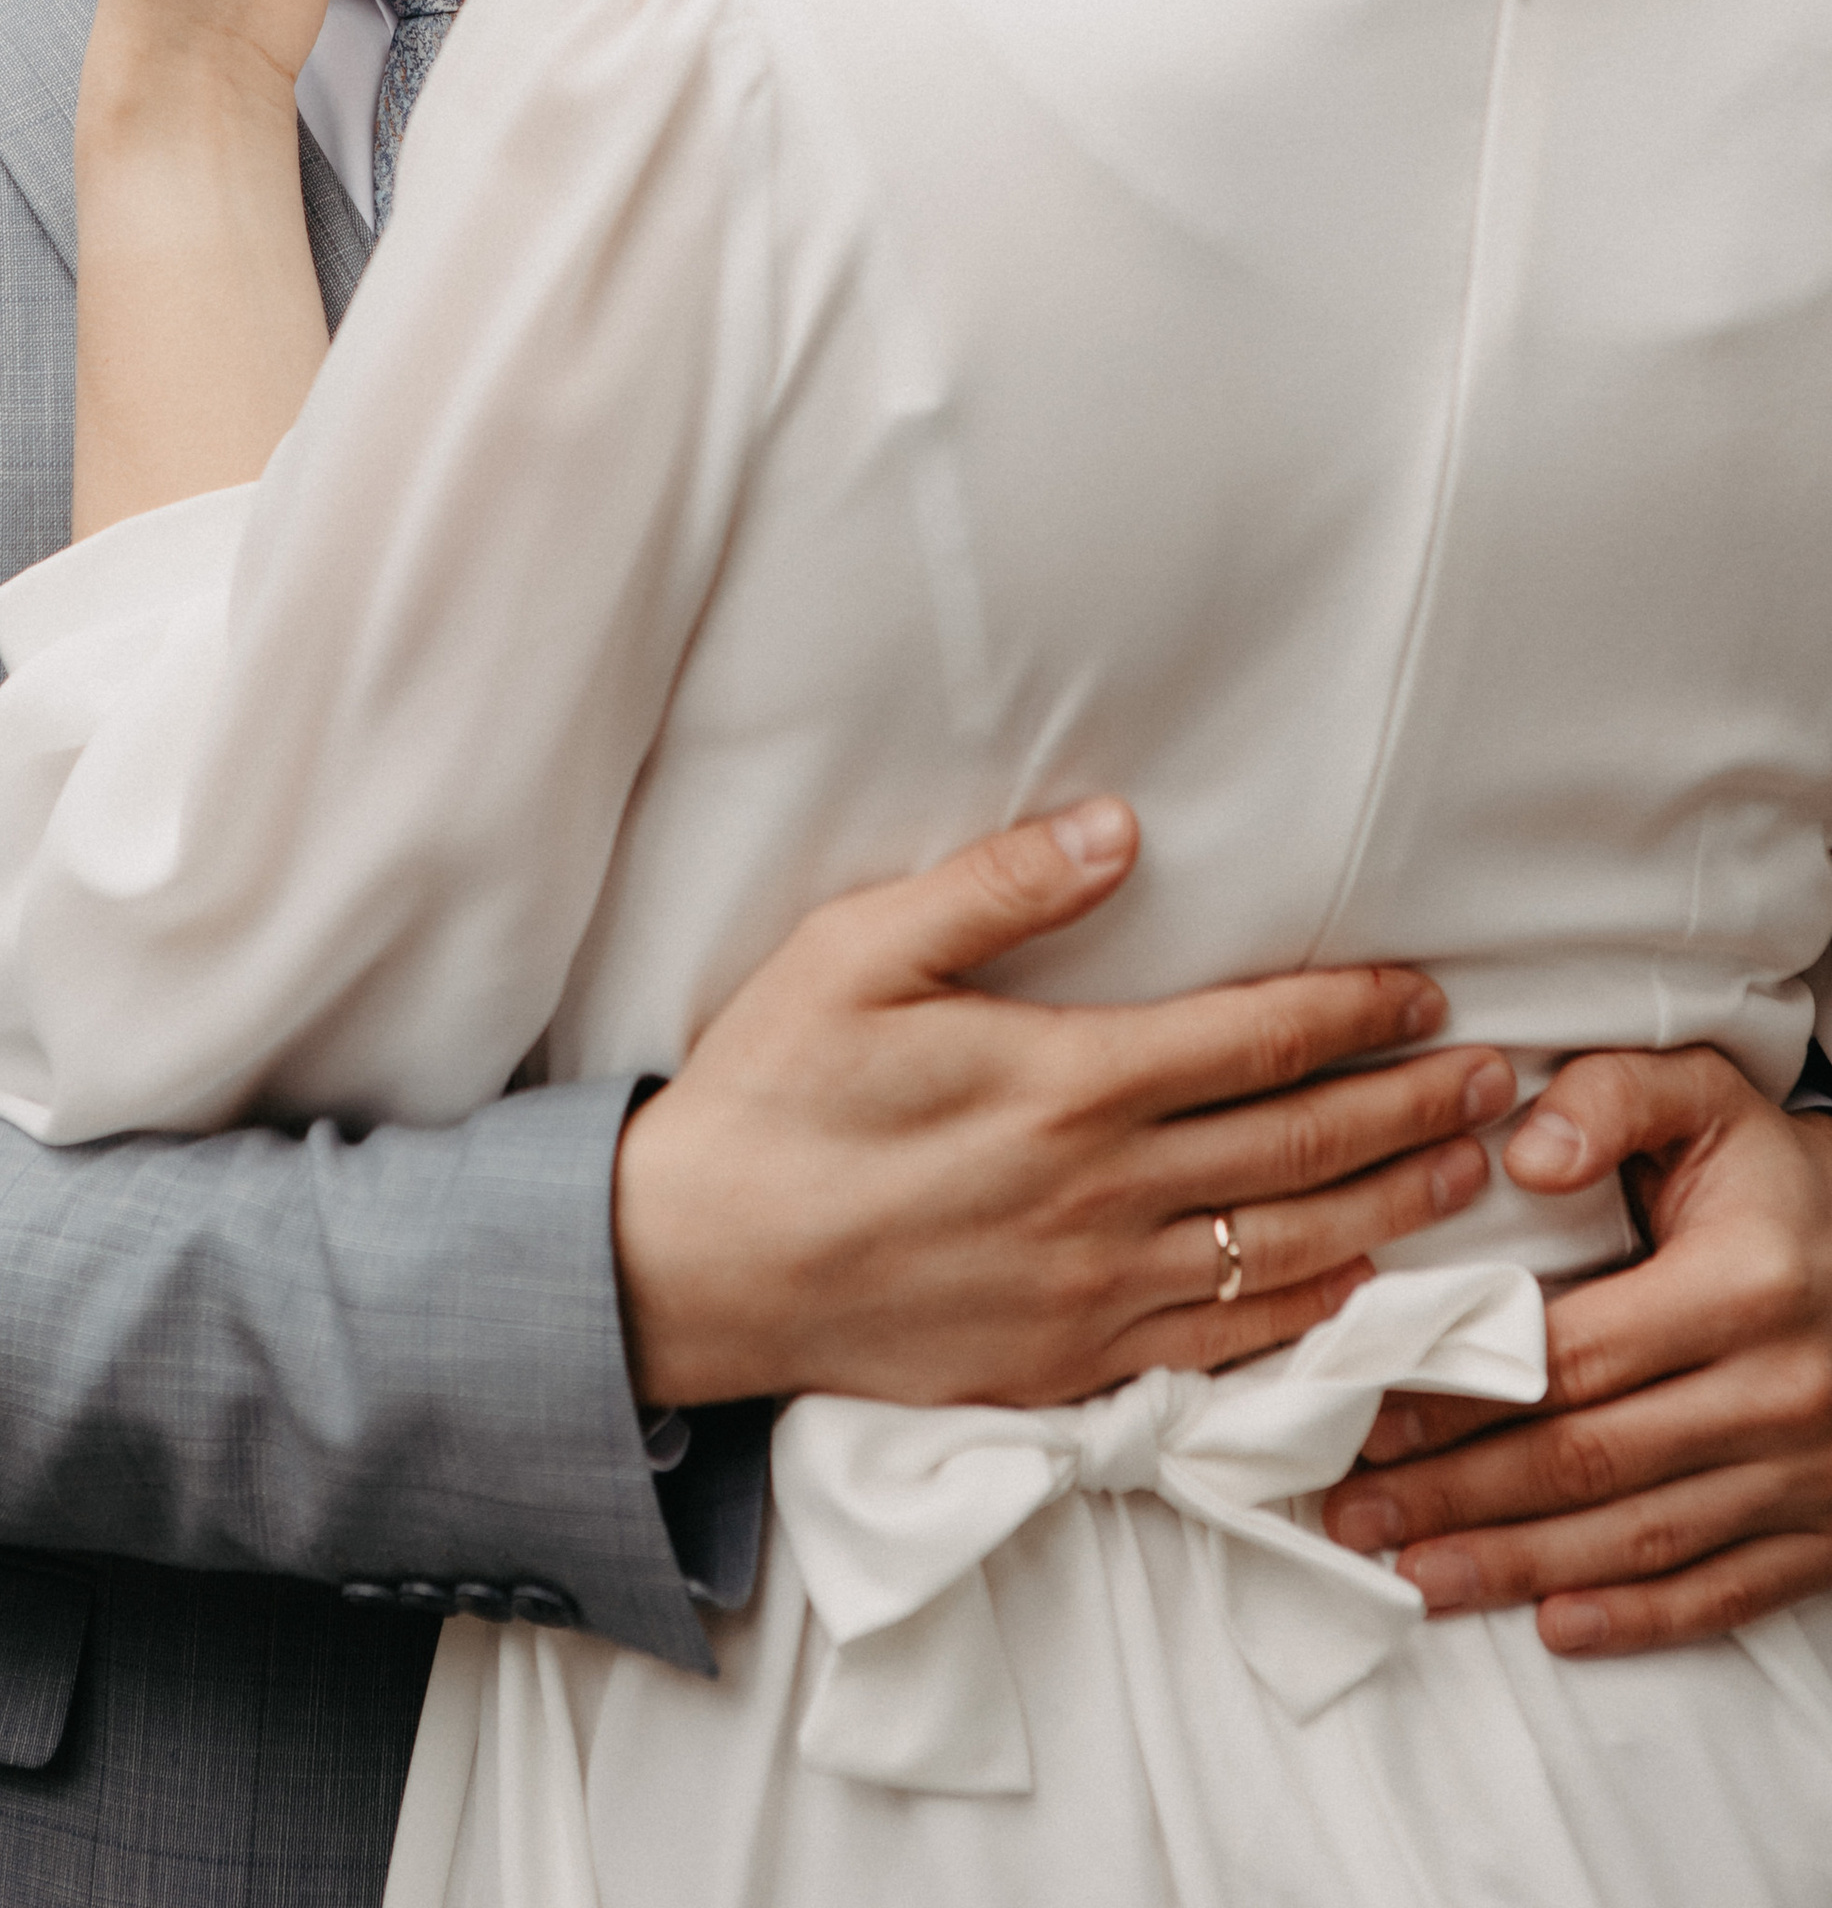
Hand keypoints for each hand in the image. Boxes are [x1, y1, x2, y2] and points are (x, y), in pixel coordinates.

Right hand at [611, 800, 1515, 1410]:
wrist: (694, 1265)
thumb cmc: (771, 1090)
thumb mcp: (858, 951)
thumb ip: (997, 887)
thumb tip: (1119, 828)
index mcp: (1066, 1080)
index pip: (1257, 1040)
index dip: (1355, 1011)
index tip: (1425, 991)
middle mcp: (1103, 1193)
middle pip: (1303, 1147)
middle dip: (1413, 1107)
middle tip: (1496, 1080)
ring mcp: (1093, 1292)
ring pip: (1289, 1251)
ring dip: (1395, 1209)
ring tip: (1467, 1174)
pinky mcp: (1068, 1363)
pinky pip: (1224, 1345)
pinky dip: (1313, 1316)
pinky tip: (1360, 1291)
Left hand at [1321, 1048, 1831, 1651]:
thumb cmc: (1774, 1176)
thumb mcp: (1706, 1097)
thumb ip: (1611, 1098)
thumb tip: (1523, 1155)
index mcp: (1742, 1284)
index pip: (1571, 1355)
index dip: (1462, 1392)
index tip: (1369, 1415)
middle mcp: (1782, 1389)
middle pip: (1589, 1461)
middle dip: (1459, 1495)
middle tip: (1356, 1515)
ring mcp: (1810, 1472)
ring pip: (1642, 1540)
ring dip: (1520, 1566)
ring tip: (1415, 1577)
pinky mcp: (1827, 1529)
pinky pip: (1726, 1590)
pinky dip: (1638, 1618)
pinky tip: (1556, 1624)